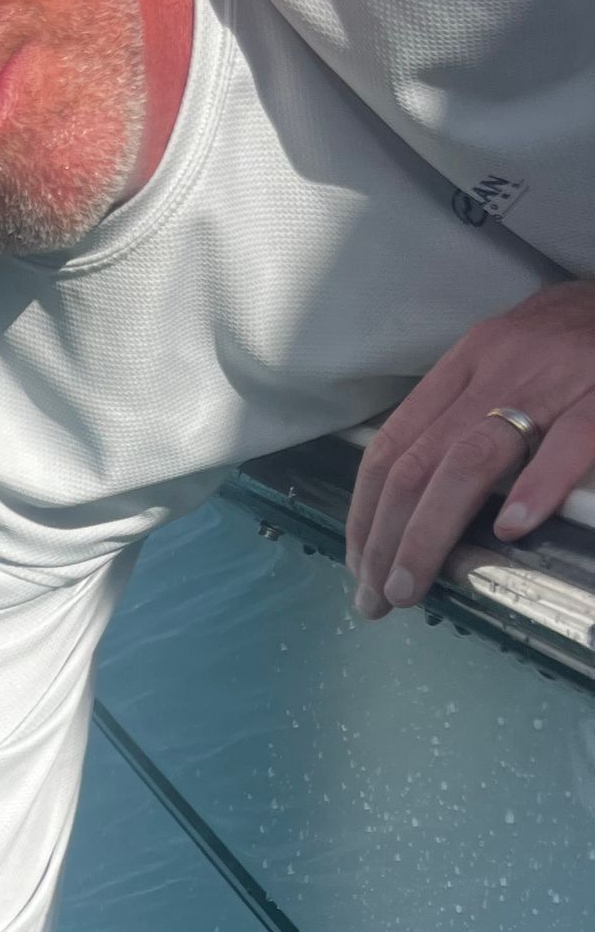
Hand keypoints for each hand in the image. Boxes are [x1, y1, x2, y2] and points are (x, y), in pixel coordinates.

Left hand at [346, 280, 594, 617]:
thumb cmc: (581, 333)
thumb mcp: (513, 360)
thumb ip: (470, 415)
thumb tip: (422, 497)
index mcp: (469, 361)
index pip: (394, 444)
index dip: (366, 511)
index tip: (360, 564)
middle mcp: (499, 367)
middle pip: (419, 463)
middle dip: (385, 539)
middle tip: (376, 598)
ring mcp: (554, 379)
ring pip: (471, 460)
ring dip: (430, 533)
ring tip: (411, 586)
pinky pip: (569, 442)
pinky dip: (535, 488)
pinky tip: (511, 531)